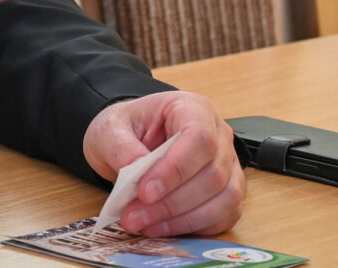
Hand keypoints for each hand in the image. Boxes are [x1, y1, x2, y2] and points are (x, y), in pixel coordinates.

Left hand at [83, 91, 244, 237]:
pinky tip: (163, 228)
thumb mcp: (109, 129)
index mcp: (193, 108)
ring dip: (183, 219)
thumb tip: (136, 169)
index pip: (199, 138)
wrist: (130, 140)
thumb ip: (121, 147)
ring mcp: (228, 164)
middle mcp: (219, 135)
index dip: (175, 169)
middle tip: (133, 217)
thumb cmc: (126, 129)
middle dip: (171, 202)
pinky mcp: (227, 191)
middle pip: (212, 174)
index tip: (144, 192)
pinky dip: (196, 227)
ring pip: (224, 198)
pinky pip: (225, 215)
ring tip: (144, 226)